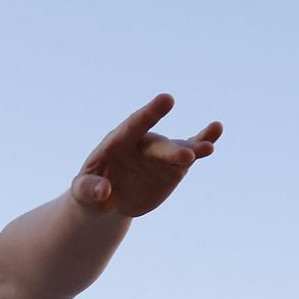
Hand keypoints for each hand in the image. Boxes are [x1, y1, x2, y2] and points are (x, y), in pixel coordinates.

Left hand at [71, 94, 221, 217]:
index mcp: (118, 143)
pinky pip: (191, 154)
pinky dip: (203, 144)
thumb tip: (104, 191)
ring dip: (194, 148)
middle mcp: (142, 144)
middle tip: (187, 155)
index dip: (150, 113)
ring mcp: (159, 155)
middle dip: (172, 150)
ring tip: (209, 148)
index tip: (167, 99)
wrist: (106, 200)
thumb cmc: (90, 191)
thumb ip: (88, 189)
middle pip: (159, 145)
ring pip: (179, 149)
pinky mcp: (173, 167)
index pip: (134, 124)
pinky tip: (216, 131)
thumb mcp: (82, 192)